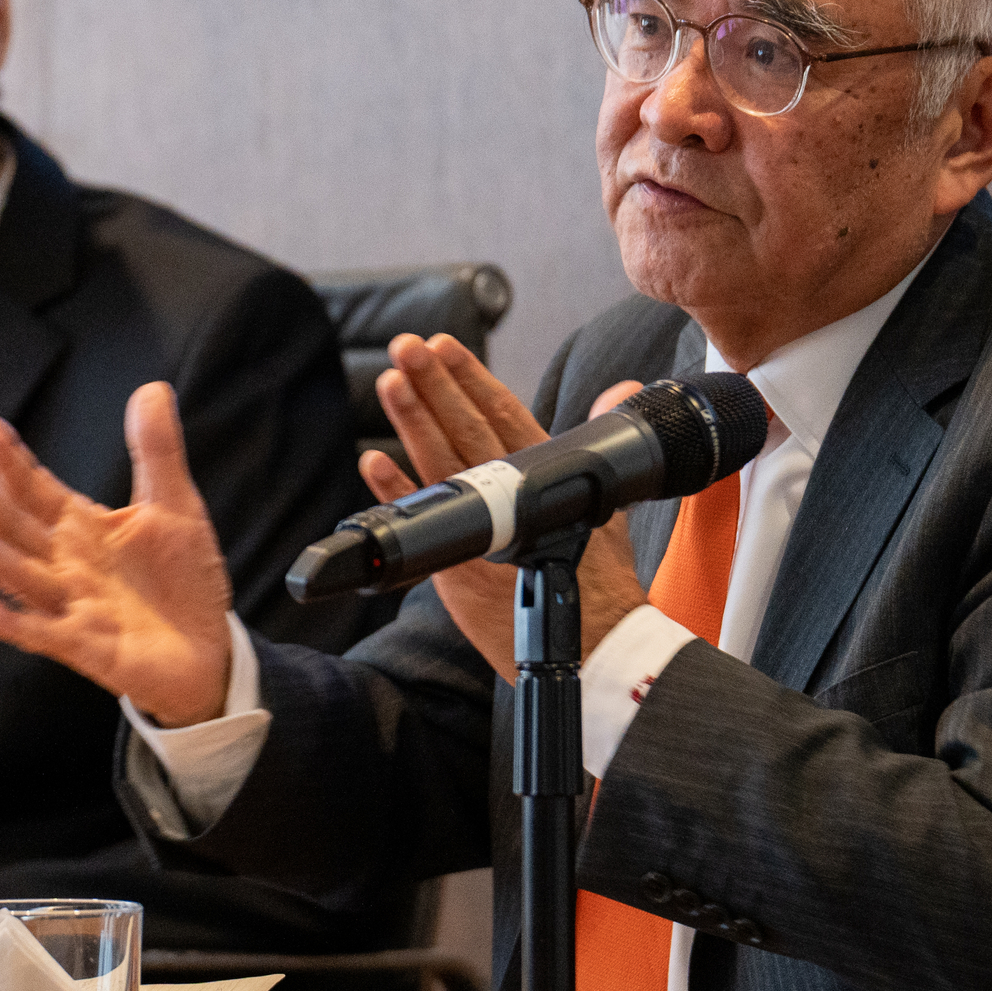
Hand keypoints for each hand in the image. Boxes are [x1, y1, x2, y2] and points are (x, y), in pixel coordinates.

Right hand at [0, 382, 235, 727]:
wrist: (208, 648)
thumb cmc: (183, 578)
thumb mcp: (175, 505)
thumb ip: (157, 450)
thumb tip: (152, 388)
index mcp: (81, 528)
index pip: (36, 489)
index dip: (11, 461)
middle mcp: (65, 564)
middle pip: (18, 529)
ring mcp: (71, 606)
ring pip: (20, 577)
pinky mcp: (86, 647)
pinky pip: (44, 635)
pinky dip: (14, 625)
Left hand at [363, 337, 649, 674]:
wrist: (599, 645)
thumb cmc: (602, 583)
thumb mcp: (608, 504)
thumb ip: (597, 445)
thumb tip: (619, 389)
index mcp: (545, 478)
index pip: (504, 413)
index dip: (472, 378)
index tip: (444, 345)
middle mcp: (515, 498)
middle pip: (470, 429)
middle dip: (438, 384)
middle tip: (410, 346)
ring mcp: (486, 532)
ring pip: (444, 464)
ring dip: (415, 421)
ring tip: (392, 381)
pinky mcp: (463, 568)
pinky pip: (424, 523)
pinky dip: (398, 492)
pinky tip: (372, 462)